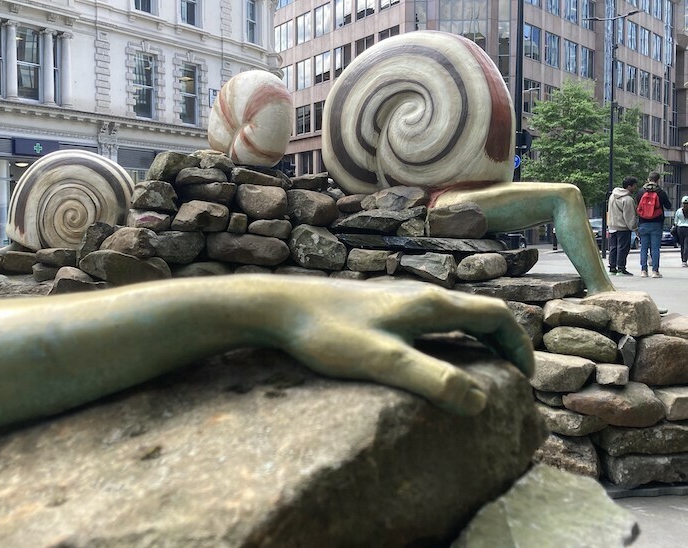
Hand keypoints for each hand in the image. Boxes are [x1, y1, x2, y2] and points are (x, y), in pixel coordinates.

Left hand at [280, 279, 533, 415]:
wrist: (282, 306)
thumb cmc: (330, 333)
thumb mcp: (383, 361)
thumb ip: (431, 380)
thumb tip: (479, 402)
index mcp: (432, 304)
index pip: (497, 315)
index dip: (519, 344)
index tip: (525, 377)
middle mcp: (422, 294)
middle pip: (478, 313)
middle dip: (501, 343)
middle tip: (508, 379)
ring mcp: (400, 297)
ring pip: (454, 315)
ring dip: (475, 341)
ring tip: (476, 372)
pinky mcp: (380, 305)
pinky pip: (430, 319)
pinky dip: (447, 338)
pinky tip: (427, 359)